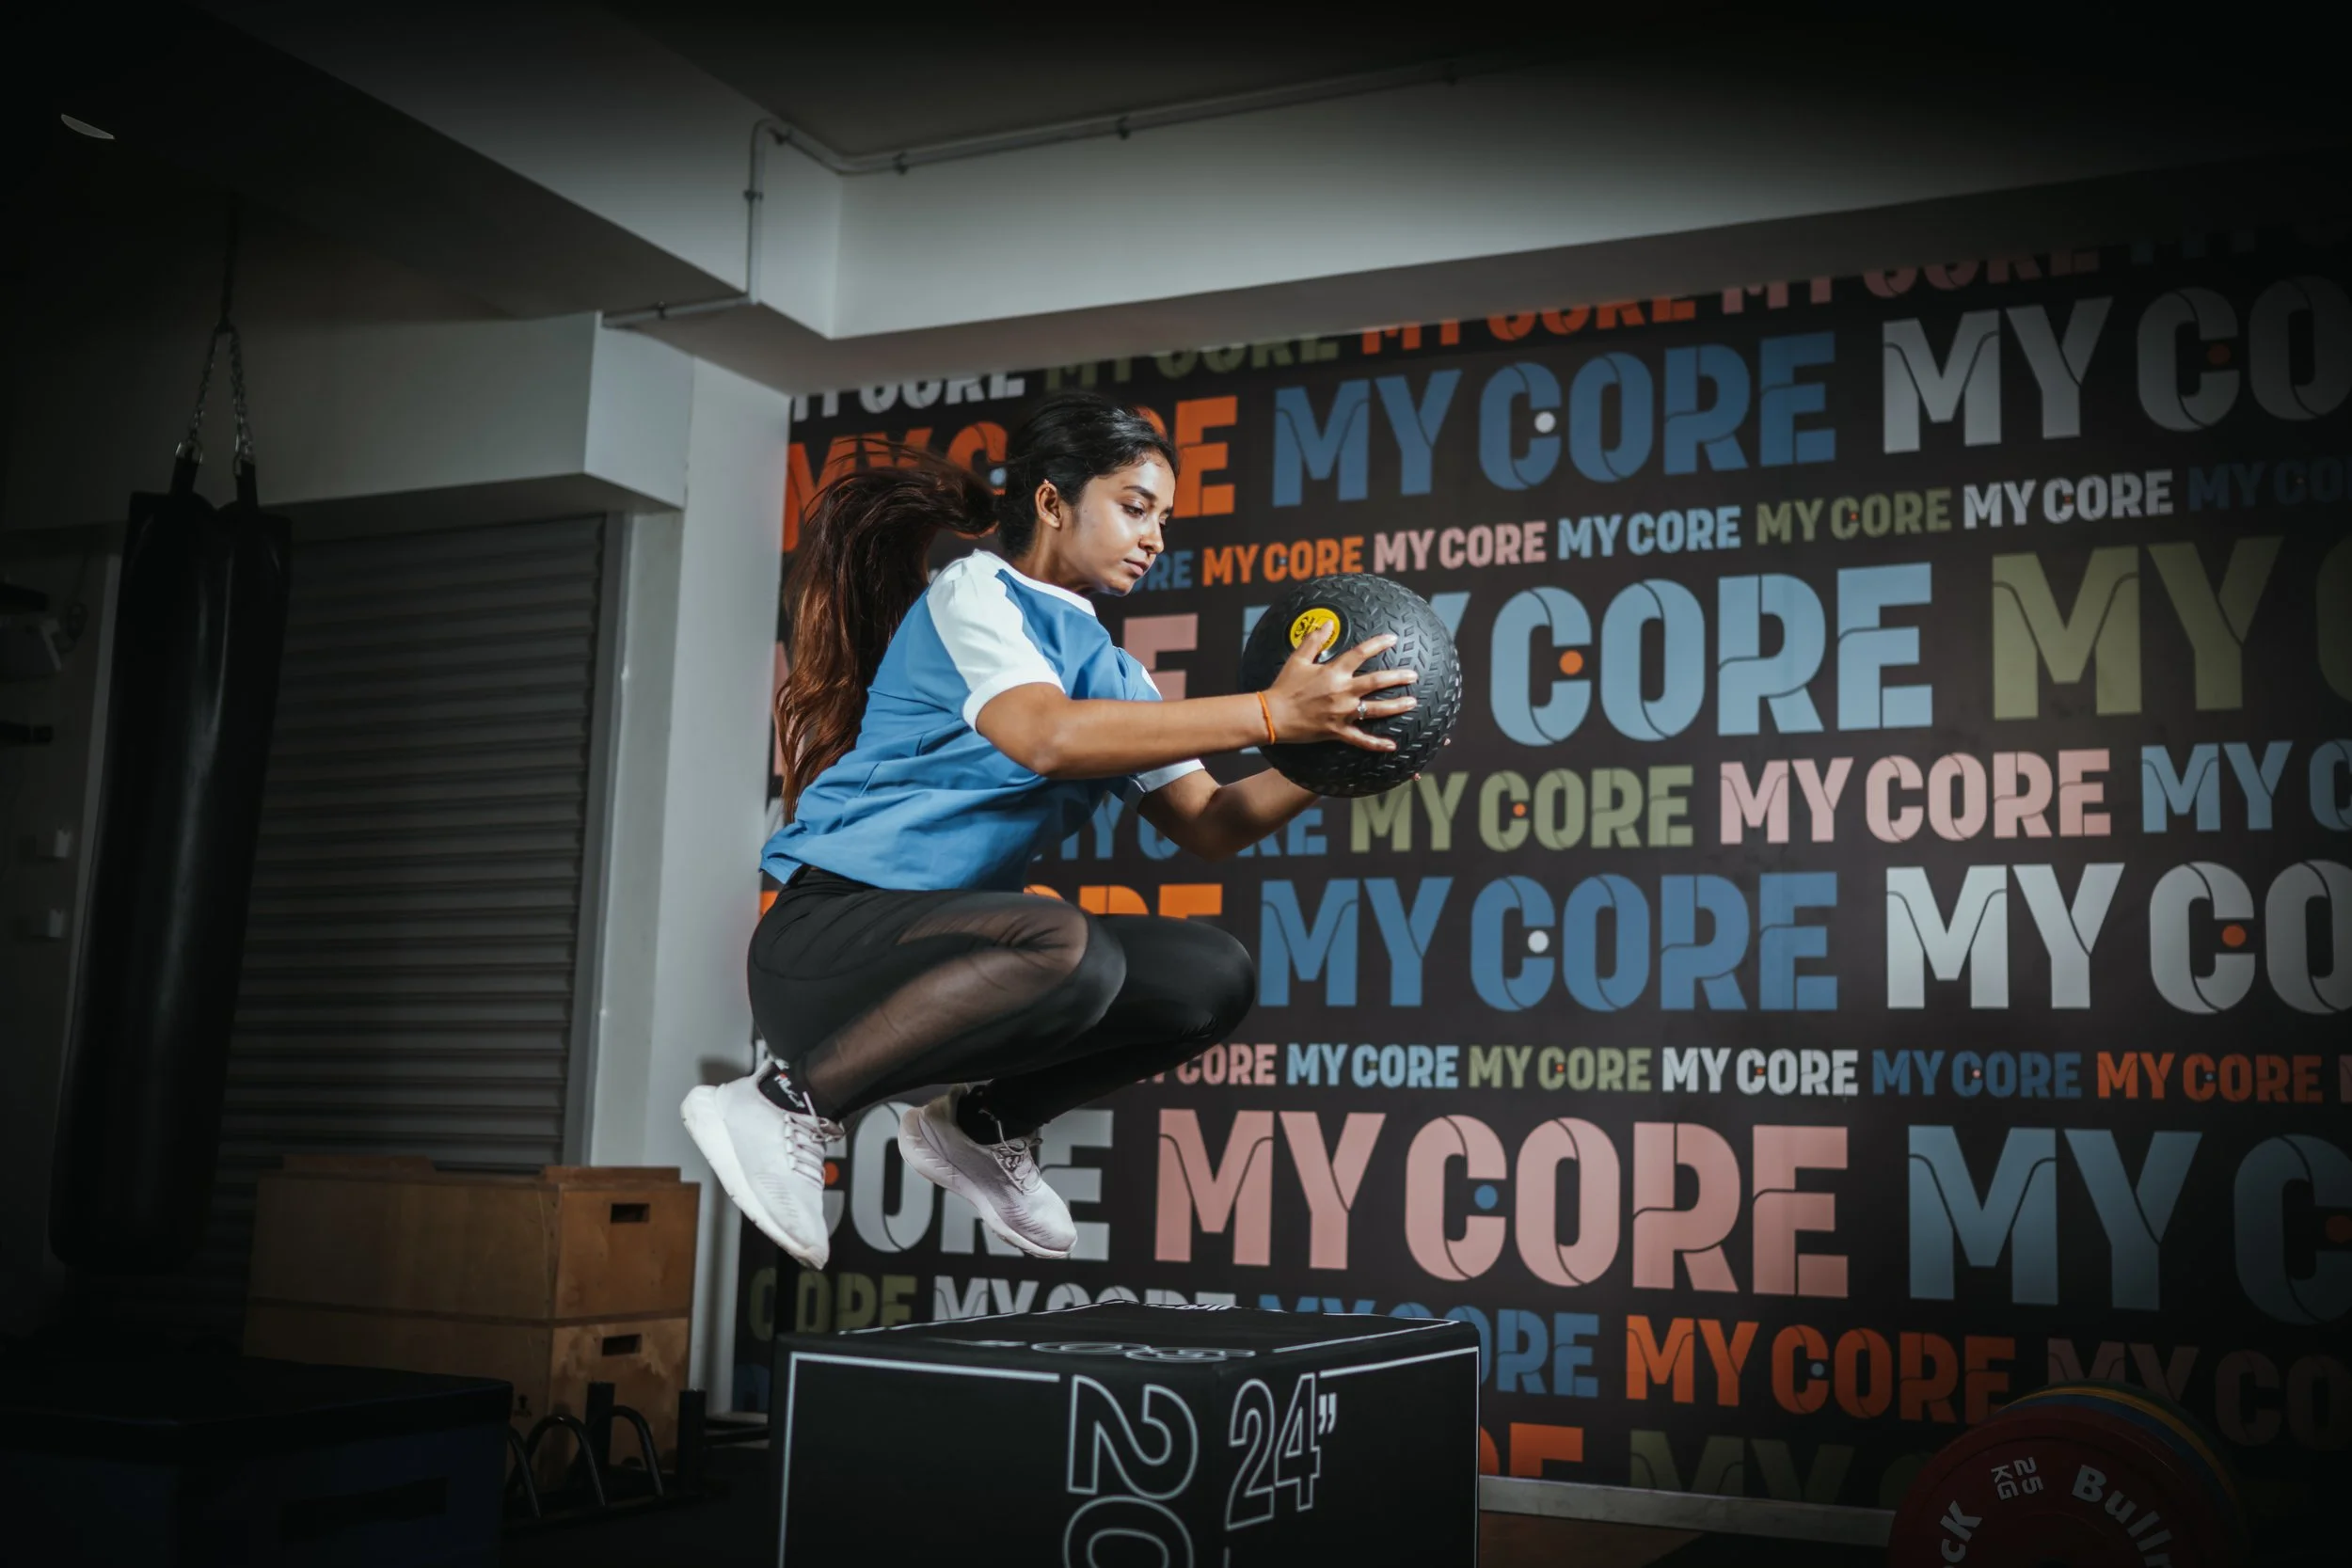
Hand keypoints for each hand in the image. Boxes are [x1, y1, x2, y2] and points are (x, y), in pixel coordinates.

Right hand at [1263, 622, 1417, 751]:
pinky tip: (1392, 745)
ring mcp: (1342, 713)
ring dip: (1396, 706)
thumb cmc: (1285, 686)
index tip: (1393, 639)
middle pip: (1377, 682)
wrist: (1273, 716)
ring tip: (1412, 702)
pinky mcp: (1338, 731)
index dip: (1378, 644)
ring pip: (1376, 709)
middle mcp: (1342, 691)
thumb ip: (1314, 640)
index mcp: (1333, 672)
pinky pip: (1361, 739)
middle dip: (1398, 677)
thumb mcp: (1298, 659)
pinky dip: (1377, 744)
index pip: (1360, 653)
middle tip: (1414, 675)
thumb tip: (1328, 623)